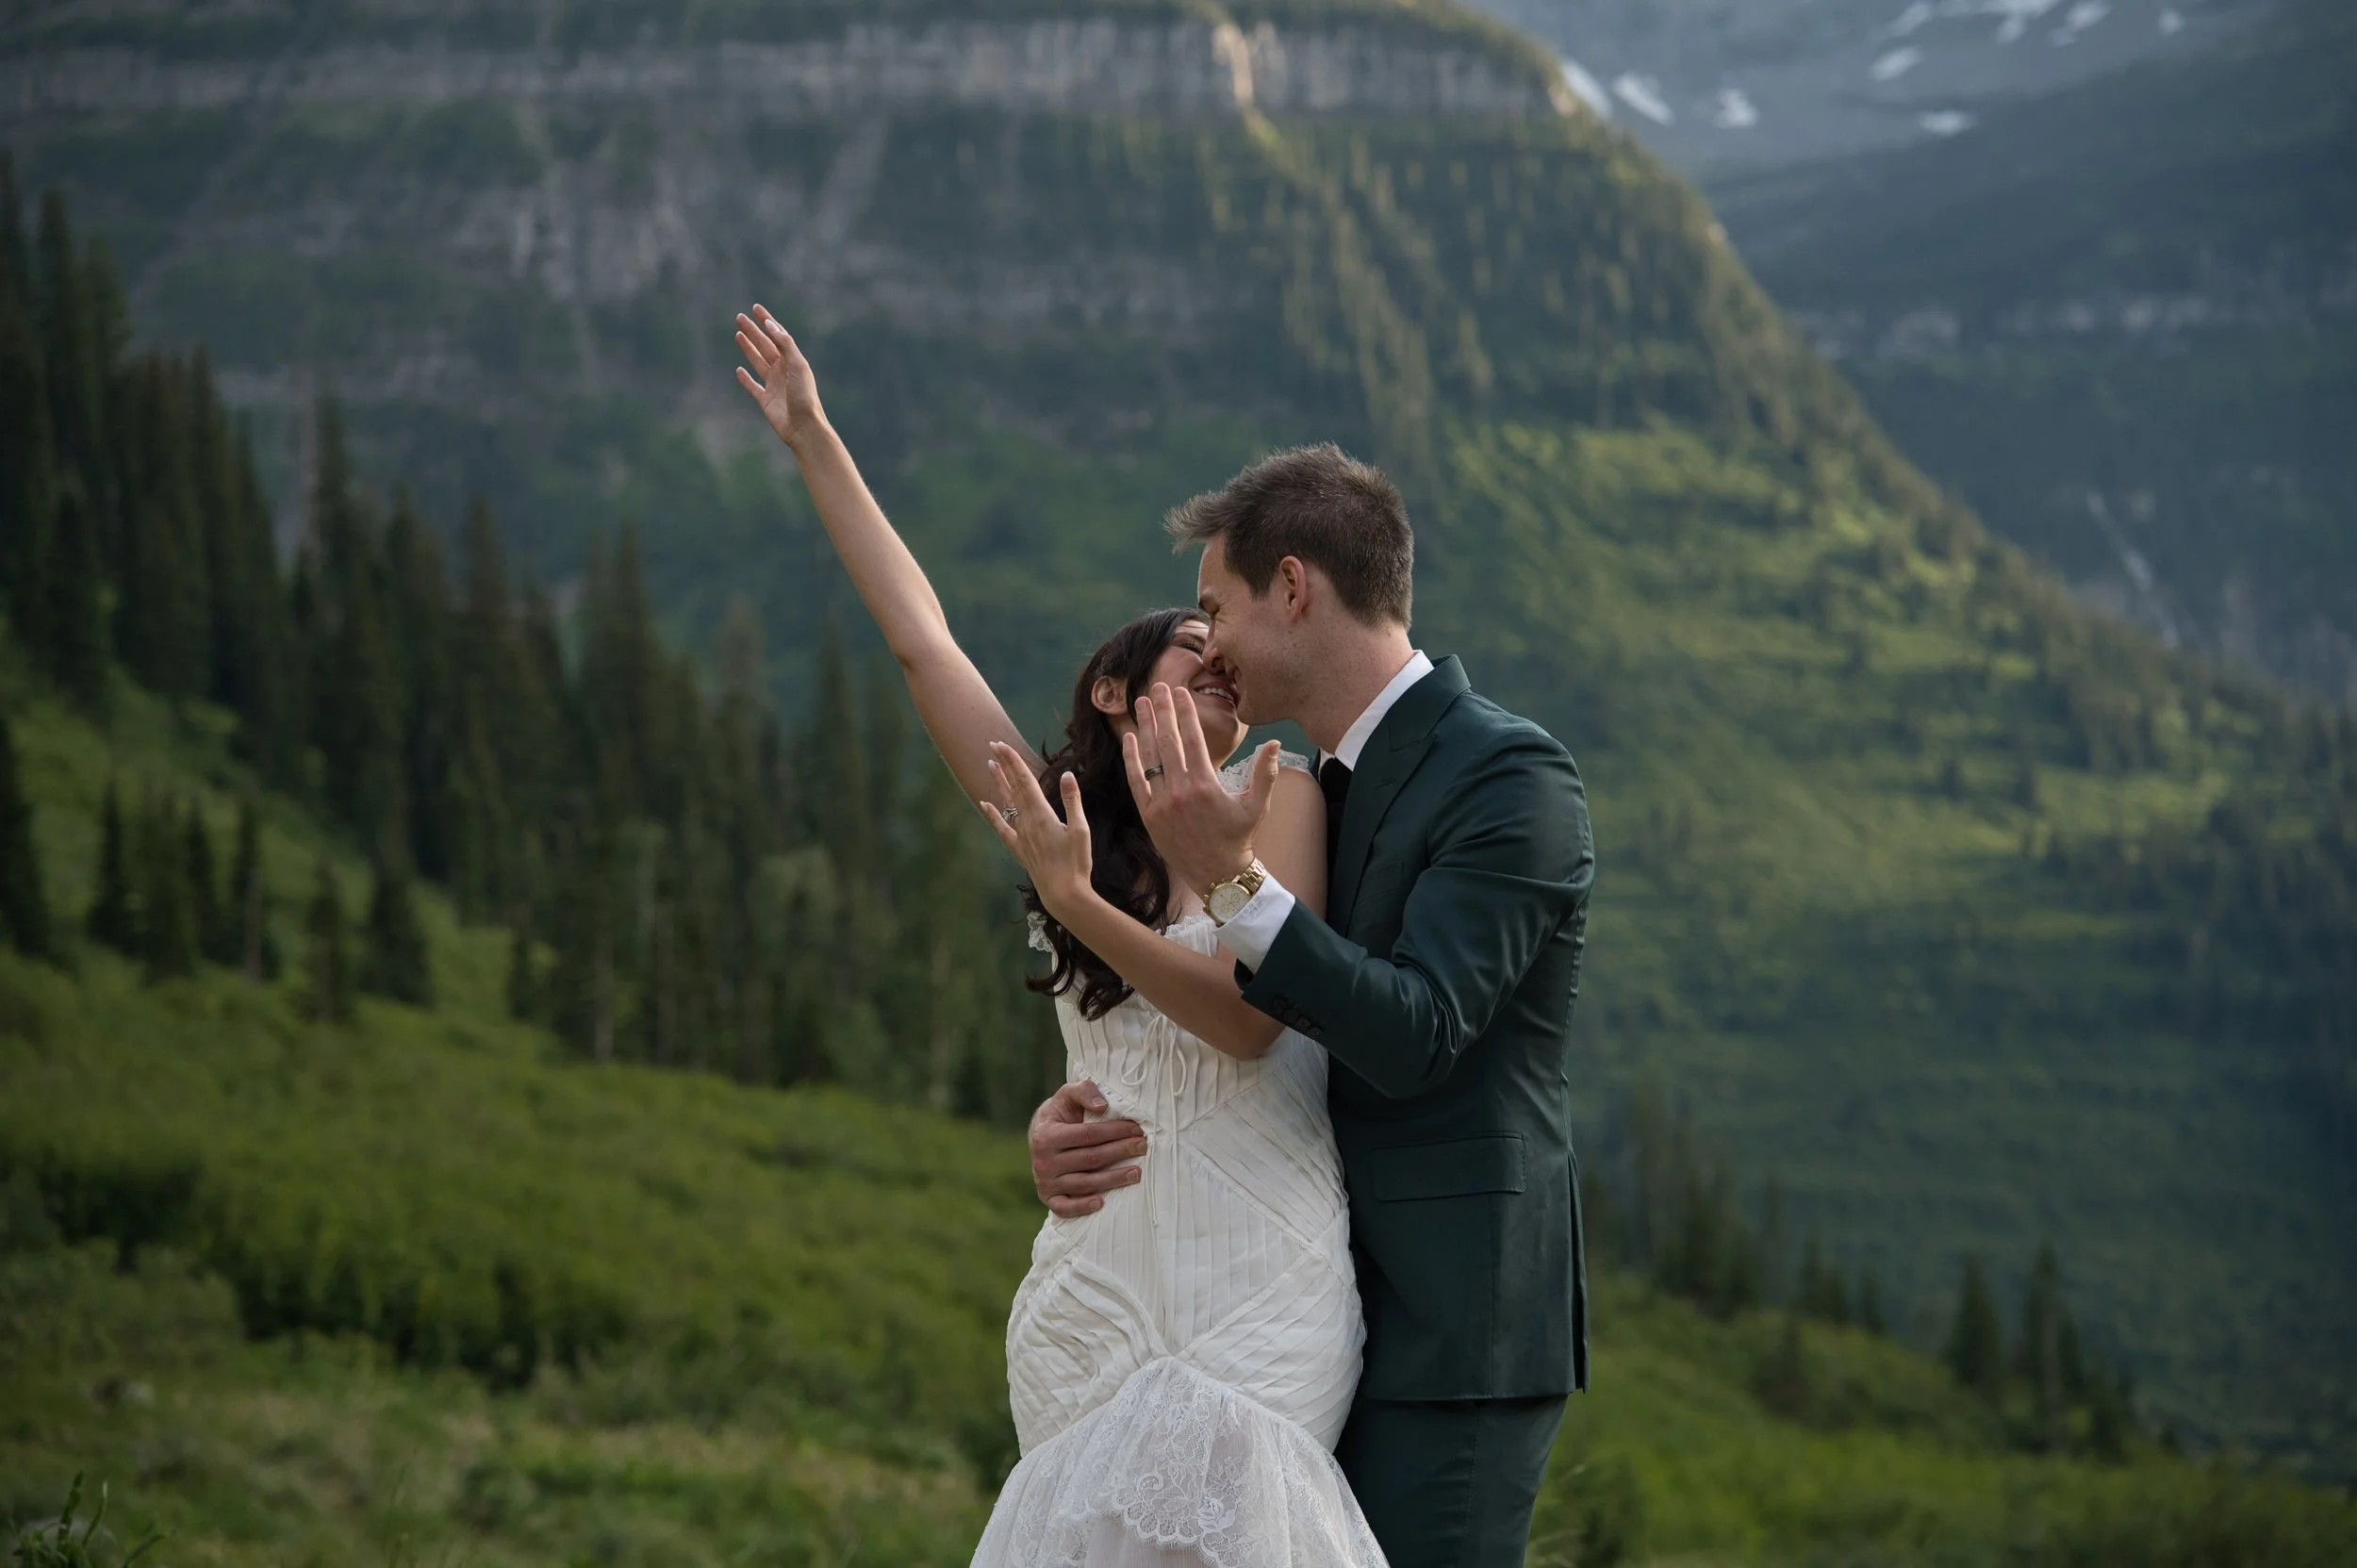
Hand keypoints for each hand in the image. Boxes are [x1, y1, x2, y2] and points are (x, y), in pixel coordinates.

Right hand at [733, 305, 824, 450]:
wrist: (804, 427)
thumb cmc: (804, 396)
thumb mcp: (797, 365)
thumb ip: (785, 344)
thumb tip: (769, 325)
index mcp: (793, 361)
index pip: (778, 336)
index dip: (767, 322)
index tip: (756, 308)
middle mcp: (783, 371)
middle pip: (765, 346)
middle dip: (753, 331)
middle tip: (739, 317)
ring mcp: (774, 385)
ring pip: (757, 362)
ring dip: (748, 348)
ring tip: (738, 334)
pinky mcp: (765, 401)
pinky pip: (753, 387)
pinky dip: (745, 379)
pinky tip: (739, 370)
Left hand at [980, 742, 1093, 919]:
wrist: (1063, 894)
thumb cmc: (1076, 863)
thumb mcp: (1080, 830)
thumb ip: (1072, 801)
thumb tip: (1067, 775)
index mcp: (1042, 814)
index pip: (1025, 781)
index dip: (1013, 761)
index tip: (1003, 744)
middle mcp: (1027, 822)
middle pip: (1013, 787)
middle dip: (1004, 765)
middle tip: (993, 745)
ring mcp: (1021, 836)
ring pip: (1007, 804)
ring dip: (999, 784)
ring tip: (990, 766)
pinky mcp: (1020, 849)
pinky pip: (1002, 828)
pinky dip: (993, 815)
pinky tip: (985, 805)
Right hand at [1030, 1080, 1145, 1216]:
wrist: (1041, 1136)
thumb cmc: (1061, 1114)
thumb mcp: (1067, 1095)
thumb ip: (1083, 1091)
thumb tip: (1102, 1106)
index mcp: (1046, 1135)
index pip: (1088, 1135)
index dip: (1115, 1132)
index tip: (1137, 1130)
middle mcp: (1042, 1160)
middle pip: (1090, 1159)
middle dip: (1120, 1152)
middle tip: (1143, 1147)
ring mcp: (1044, 1182)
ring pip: (1084, 1184)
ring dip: (1113, 1180)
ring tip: (1137, 1173)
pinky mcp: (1048, 1198)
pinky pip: (1064, 1207)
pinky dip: (1082, 1207)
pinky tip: (1102, 1202)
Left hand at [1123, 683, 1282, 895]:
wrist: (1216, 874)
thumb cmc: (1238, 838)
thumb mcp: (1257, 806)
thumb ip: (1265, 773)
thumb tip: (1275, 743)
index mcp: (1207, 785)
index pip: (1193, 739)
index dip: (1185, 712)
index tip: (1180, 692)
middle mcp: (1181, 791)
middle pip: (1168, 741)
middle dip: (1162, 711)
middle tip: (1157, 687)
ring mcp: (1162, 803)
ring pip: (1149, 757)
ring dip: (1144, 727)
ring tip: (1140, 703)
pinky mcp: (1149, 815)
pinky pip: (1136, 781)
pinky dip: (1131, 758)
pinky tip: (1129, 738)